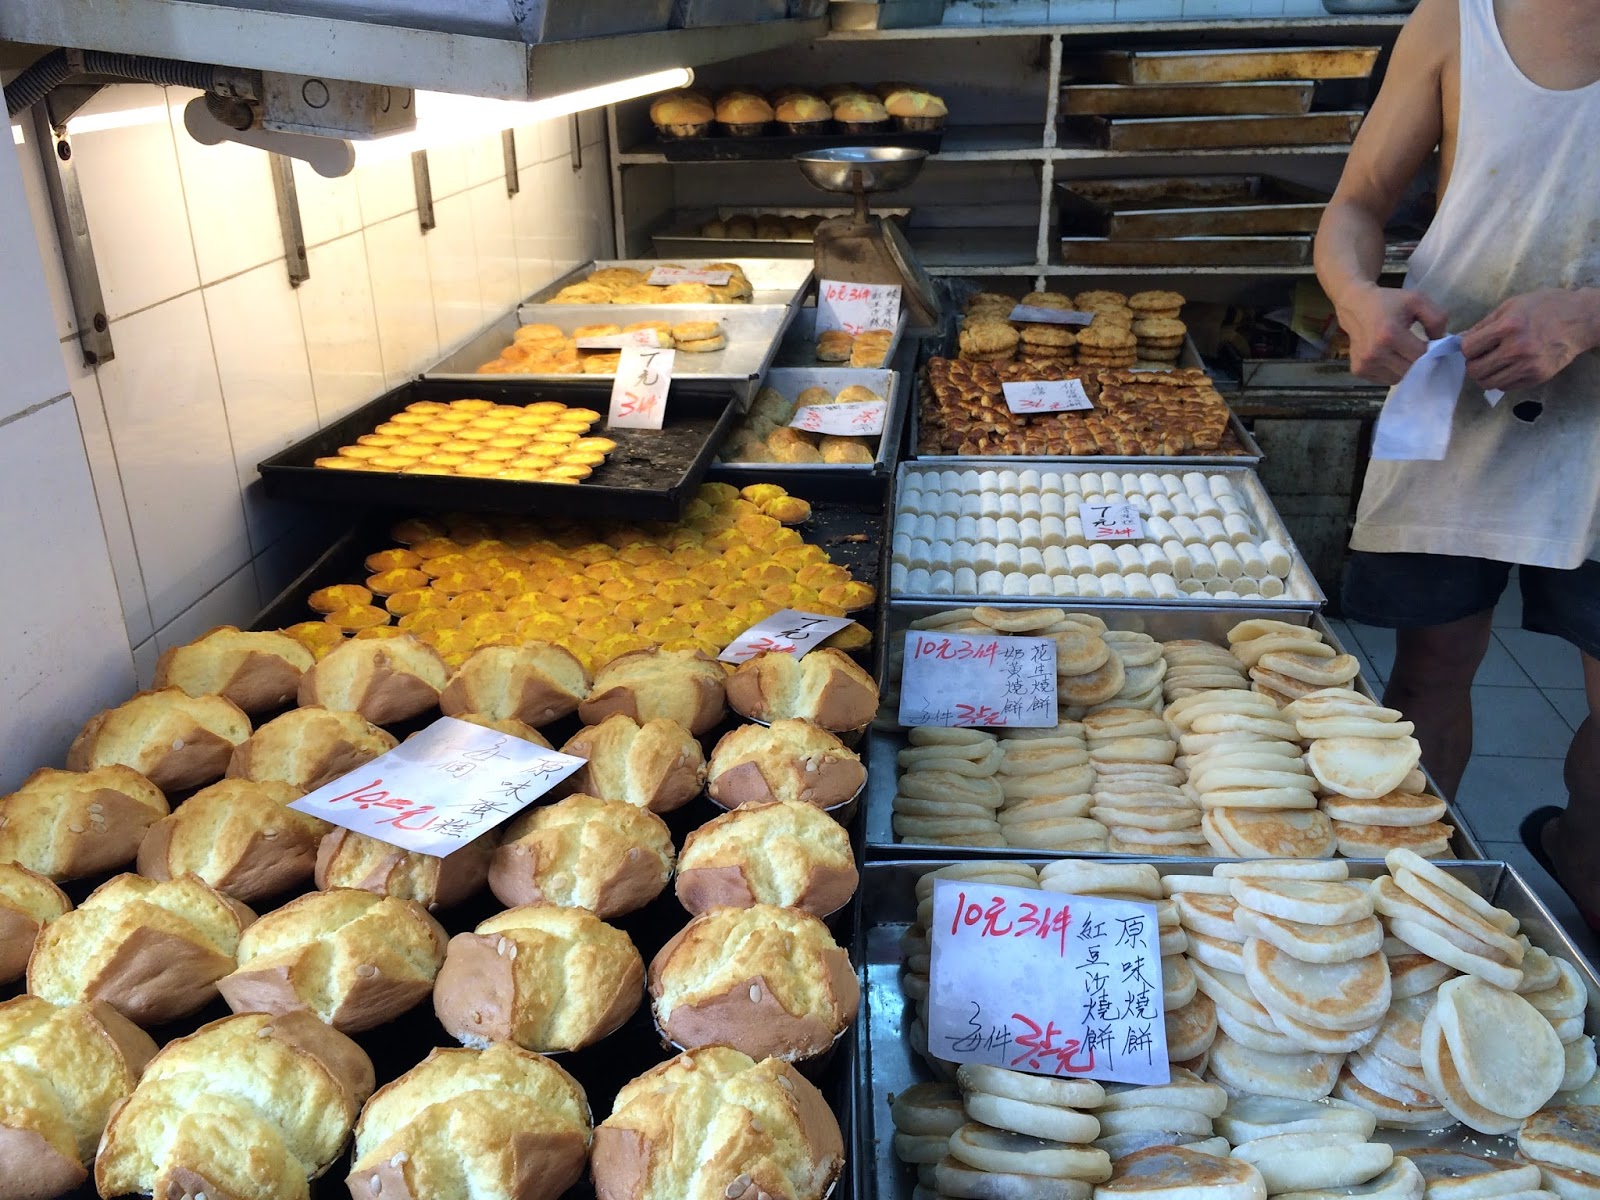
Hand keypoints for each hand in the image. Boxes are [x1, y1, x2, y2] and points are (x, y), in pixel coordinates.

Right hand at [1336, 285, 1448, 383]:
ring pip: (1400, 377)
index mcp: (1389, 335)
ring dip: (1407, 367)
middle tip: (1420, 349)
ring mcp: (1364, 364)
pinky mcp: (1358, 371)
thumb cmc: (1388, 301)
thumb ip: (1437, 319)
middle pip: (1411, 370)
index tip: (1434, 345)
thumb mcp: (1417, 300)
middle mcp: (1374, 353)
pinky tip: (1390, 356)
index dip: (1432, 351)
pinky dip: (1393, 370)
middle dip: (1421, 362)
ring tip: (1403, 351)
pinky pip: (1386, 379)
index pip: (1421, 355)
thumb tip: (1441, 344)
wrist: (1355, 305)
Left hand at [1461, 289, 1599, 391]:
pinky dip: (1502, 379)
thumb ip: (1485, 324)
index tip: (1473, 345)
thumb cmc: (1546, 306)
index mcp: (1508, 327)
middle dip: (1472, 363)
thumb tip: (1462, 339)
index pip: (1468, 349)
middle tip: (1480, 357)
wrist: (1581, 319)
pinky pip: (1506, 387)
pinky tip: (1509, 367)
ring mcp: (1528, 366)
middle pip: (1474, 370)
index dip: (1466, 347)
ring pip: (1488, 383)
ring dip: (1485, 374)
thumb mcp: (1512, 305)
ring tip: (1493, 363)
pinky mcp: (1537, 377)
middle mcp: (1517, 349)